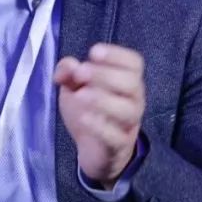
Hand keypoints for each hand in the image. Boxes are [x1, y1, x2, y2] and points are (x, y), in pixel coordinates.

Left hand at [54, 43, 144, 188]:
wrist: (92, 149)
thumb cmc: (88, 109)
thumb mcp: (74, 86)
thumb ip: (69, 72)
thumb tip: (68, 66)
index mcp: (127, 80)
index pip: (134, 63)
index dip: (116, 55)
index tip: (94, 52)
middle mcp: (134, 99)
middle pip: (132, 83)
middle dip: (105, 75)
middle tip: (80, 74)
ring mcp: (129, 123)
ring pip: (127, 110)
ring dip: (103, 99)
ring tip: (80, 95)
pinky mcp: (119, 145)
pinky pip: (116, 136)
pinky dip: (100, 127)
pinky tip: (84, 118)